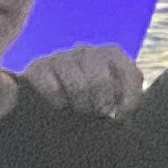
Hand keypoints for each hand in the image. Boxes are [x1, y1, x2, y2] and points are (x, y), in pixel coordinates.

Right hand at [21, 43, 144, 117]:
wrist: (47, 98)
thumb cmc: (91, 99)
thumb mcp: (115, 97)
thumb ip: (127, 99)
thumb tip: (120, 114)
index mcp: (112, 54)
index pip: (129, 74)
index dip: (129, 100)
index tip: (121, 115)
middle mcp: (87, 51)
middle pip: (101, 80)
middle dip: (102, 104)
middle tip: (97, 114)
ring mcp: (61, 57)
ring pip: (79, 86)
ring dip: (81, 105)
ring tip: (80, 110)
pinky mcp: (38, 68)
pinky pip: (53, 89)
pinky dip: (59, 103)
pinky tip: (61, 105)